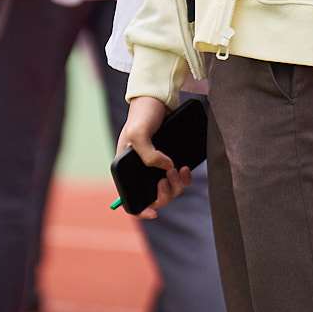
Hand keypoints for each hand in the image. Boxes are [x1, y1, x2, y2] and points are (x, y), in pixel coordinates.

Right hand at [116, 95, 192, 218]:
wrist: (158, 98)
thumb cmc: (142, 114)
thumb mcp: (138, 132)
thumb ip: (148, 154)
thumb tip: (166, 169)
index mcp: (126, 169)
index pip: (129, 198)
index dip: (139, 210)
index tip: (153, 213)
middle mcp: (140, 171)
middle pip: (154, 197)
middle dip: (165, 193)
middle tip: (169, 175)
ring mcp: (156, 167)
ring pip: (170, 190)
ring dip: (177, 185)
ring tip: (180, 168)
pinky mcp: (170, 161)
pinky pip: (179, 179)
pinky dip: (185, 177)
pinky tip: (186, 168)